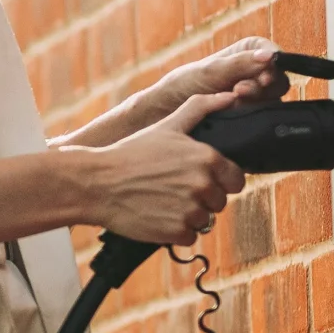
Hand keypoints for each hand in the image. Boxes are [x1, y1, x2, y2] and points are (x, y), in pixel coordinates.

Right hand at [83, 93, 246, 245]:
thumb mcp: (167, 125)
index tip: (196, 178)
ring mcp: (190, 210)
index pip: (236, 180)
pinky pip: (189, 236)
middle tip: (172, 189)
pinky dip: (175, 230)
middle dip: (201, 198)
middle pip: (220, 202)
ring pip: (205, 220)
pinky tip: (156, 214)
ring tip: (162, 201)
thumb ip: (201, 108)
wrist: (97, 183)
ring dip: (188, 215)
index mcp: (207, 159)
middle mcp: (203, 185)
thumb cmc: (131, 153)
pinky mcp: (176, 232)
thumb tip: (230, 96)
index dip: (219, 180)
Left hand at [151, 35, 285, 119]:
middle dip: (262, 85)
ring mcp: (256, 97)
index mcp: (248, 53)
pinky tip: (233, 113)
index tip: (264, 72)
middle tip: (241, 90)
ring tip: (233, 100)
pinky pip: (263, 117)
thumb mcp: (212, 70)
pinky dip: (250, 114)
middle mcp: (255, 74)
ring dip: (255, 100)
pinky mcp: (252, 116)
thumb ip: (241, 63)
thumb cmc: (185, 84)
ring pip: (273, 99)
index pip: (273, 54)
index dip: (274, 62)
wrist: (167, 113)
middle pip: (278, 79)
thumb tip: (269, 57)